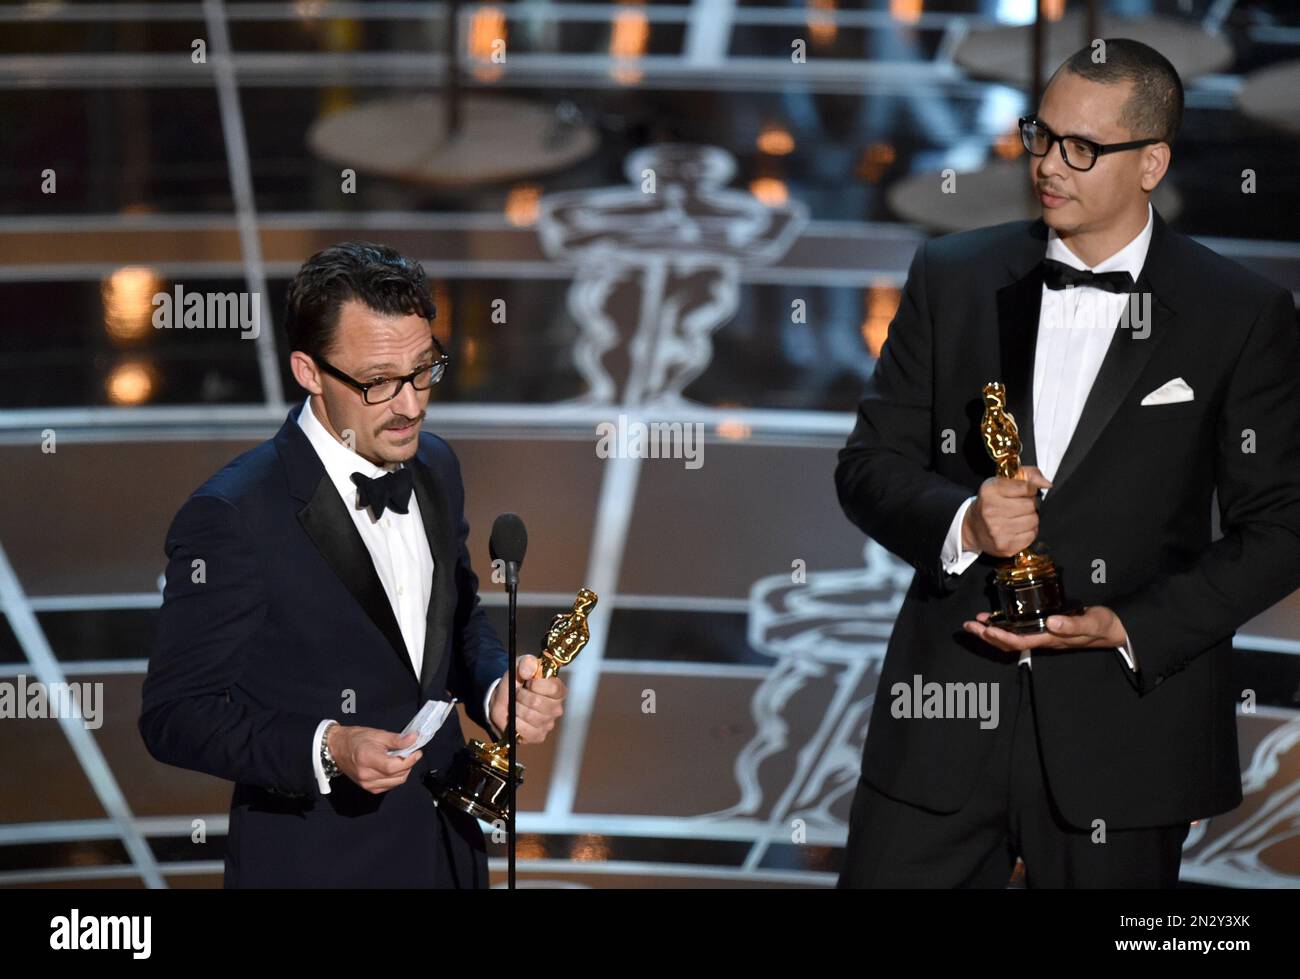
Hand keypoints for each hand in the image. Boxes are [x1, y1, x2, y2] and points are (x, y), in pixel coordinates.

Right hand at [327, 724, 421, 794]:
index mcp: (367, 759)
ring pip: (396, 782)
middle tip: (411, 752)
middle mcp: (366, 775)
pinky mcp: (368, 788)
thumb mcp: (377, 734)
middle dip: (409, 764)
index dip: (409, 760)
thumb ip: (396, 739)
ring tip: (403, 758)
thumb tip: (414, 739)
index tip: (416, 751)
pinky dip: (396, 777)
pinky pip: (389, 786)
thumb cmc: (355, 739)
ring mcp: (367, 784)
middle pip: (397, 775)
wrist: (337, 748)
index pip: (394, 766)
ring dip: (404, 771)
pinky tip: (395, 767)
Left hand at [489, 654, 565, 742]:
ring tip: (515, 705)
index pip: (553, 688)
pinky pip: (526, 731)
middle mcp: (557, 708)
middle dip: (521, 696)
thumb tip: (527, 671)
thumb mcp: (520, 666)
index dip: (536, 685)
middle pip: (538, 702)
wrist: (503, 701)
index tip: (526, 682)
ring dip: (516, 709)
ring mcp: (549, 724)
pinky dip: (515, 723)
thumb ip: (526, 663)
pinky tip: (515, 718)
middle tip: (517, 694)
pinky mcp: (539, 736)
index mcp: (558, 690)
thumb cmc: (517, 682)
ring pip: (530, 716)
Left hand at [961, 605, 1127, 651]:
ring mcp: (1043, 636)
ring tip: (975, 623)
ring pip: (1011, 638)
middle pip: (1009, 643)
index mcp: (1051, 639)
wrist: (1115, 630)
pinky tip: (995, 619)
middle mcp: (1044, 640)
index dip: (1001, 637)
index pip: (1020, 641)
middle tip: (968, 625)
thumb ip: (1073, 625)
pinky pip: (1019, 631)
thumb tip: (1052, 623)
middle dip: (987, 635)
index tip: (985, 629)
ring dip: (991, 632)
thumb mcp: (1092, 623)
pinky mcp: (1045, 629)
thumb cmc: (1103, 625)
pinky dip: (1003, 626)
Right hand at [962, 466, 1051, 556]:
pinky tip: (1017, 529)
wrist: (973, 528)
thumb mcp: (1004, 481)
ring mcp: (997, 530)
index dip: (1030, 489)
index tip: (1026, 491)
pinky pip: (1031, 536)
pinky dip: (1028, 532)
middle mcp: (991, 511)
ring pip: (1033, 521)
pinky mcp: (1005, 546)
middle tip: (1018, 506)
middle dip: (1029, 505)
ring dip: (1030, 519)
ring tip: (1017, 518)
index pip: (1027, 487)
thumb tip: (1047, 484)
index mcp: (990, 491)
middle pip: (1031, 505)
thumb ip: (1028, 475)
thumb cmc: (992, 502)